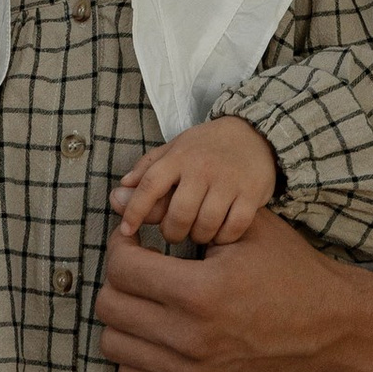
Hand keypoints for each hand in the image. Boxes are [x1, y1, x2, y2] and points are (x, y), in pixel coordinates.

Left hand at [93, 209, 367, 371]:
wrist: (332, 328)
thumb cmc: (289, 270)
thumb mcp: (244, 229)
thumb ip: (181, 214)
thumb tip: (121, 202)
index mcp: (203, 291)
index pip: (121, 268)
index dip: (121, 245)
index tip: (135, 240)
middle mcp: (193, 338)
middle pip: (109, 306)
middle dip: (119, 280)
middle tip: (141, 268)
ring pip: (113, 344)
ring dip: (122, 317)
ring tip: (148, 300)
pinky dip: (135, 352)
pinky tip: (157, 331)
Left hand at [110, 117, 279, 247]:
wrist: (255, 134)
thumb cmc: (207, 146)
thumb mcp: (175, 149)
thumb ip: (146, 170)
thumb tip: (118, 194)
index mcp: (178, 157)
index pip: (149, 186)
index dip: (134, 211)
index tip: (127, 231)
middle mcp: (202, 168)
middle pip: (179, 215)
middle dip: (172, 233)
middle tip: (175, 233)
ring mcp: (228, 181)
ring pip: (205, 225)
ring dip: (198, 237)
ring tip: (198, 232)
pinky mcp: (251, 193)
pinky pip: (232, 228)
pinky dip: (223, 237)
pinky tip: (220, 232)